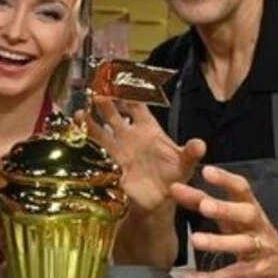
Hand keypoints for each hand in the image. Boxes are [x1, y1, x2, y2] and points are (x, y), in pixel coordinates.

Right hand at [79, 96, 205, 212]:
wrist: (161, 200)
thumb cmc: (174, 176)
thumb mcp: (185, 163)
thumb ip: (190, 152)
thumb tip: (200, 145)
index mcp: (149, 128)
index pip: (137, 104)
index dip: (128, 91)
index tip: (118, 77)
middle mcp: (130, 134)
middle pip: (114, 113)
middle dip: (105, 101)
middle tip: (95, 90)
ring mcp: (119, 149)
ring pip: (101, 131)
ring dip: (91, 122)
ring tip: (80, 112)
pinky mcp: (112, 165)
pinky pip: (97, 152)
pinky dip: (88, 144)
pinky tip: (77, 138)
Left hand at [171, 166, 277, 277]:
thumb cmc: (254, 236)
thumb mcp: (234, 218)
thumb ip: (206, 203)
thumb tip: (176, 189)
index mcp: (250, 209)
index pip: (241, 189)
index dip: (226, 179)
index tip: (206, 171)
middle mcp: (257, 227)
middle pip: (246, 213)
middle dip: (226, 209)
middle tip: (204, 205)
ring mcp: (258, 250)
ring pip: (241, 244)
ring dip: (219, 242)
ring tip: (196, 240)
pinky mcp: (254, 273)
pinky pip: (230, 275)